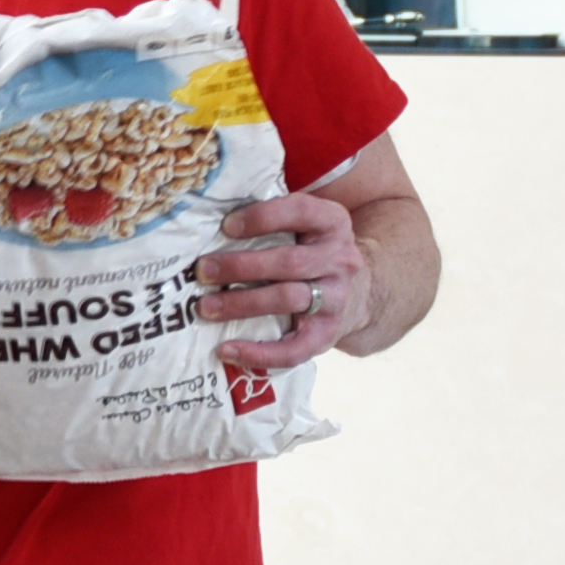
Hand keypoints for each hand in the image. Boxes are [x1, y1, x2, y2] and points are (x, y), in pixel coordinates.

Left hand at [197, 191, 369, 370]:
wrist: (362, 294)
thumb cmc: (311, 252)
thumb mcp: (306, 226)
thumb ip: (272, 218)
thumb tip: (205, 216)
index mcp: (332, 224)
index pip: (301, 211)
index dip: (263, 217)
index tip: (226, 225)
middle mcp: (340, 259)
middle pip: (288, 261)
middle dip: (240, 266)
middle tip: (202, 271)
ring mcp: (337, 297)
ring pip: (288, 299)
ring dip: (242, 304)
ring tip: (205, 307)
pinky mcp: (329, 333)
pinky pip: (296, 348)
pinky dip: (260, 353)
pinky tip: (226, 350)